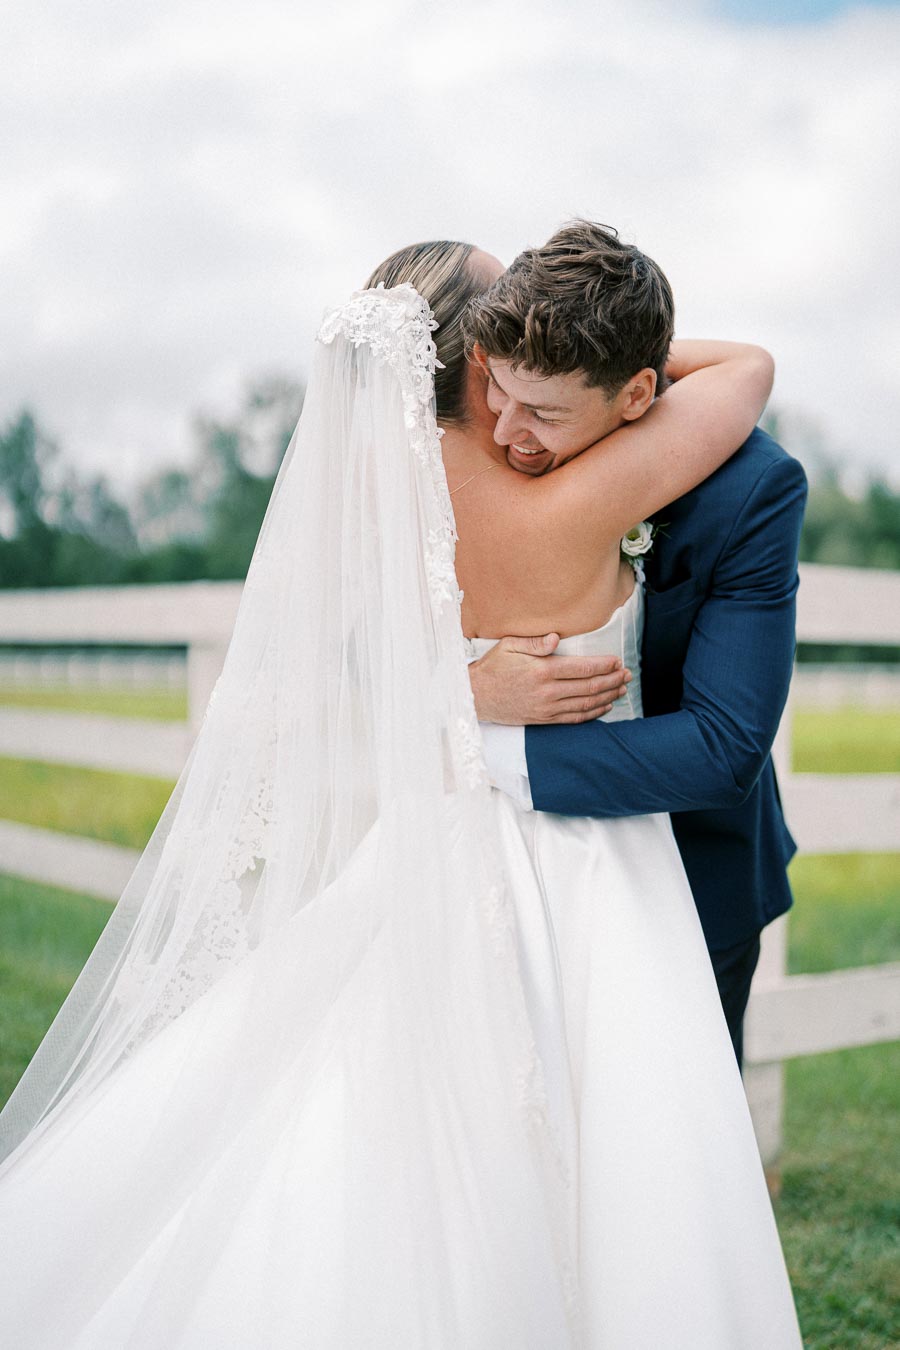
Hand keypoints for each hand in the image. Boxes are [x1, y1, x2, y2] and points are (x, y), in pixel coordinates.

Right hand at [469, 634, 630, 724]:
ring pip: (586, 704)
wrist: (476, 697)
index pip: (582, 668)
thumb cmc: (493, 668)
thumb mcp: (508, 646)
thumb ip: (534, 642)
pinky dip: (593, 713)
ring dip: (608, 696)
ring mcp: (547, 708)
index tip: (617, 661)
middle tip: (627, 674)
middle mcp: (548, 691)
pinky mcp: (544, 719)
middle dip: (612, 680)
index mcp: (542, 670)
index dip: (604, 665)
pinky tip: (605, 706)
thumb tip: (555, 638)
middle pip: (589, 686)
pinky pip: (575, 718)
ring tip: (621, 689)